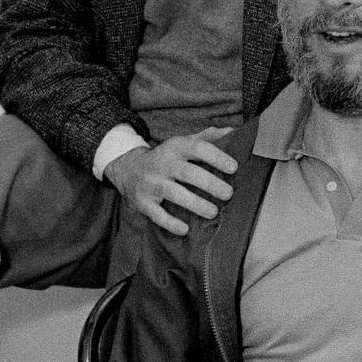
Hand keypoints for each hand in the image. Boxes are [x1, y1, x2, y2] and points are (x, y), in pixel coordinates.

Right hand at [105, 128, 236, 235]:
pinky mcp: (142, 201)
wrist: (128, 169)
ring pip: (174, 193)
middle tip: (228, 194)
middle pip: (188, 173)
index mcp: (175, 147)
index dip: (216, 157)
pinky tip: (185, 229)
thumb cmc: (167, 158)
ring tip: (213, 212)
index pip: (197, 147)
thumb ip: (208, 138)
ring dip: (195, 204)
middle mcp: (162, 163)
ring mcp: (151, 183)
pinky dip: (170, 223)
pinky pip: (156, 214)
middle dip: (210, 184)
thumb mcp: (183, 143)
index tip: (234, 168)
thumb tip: (233, 132)